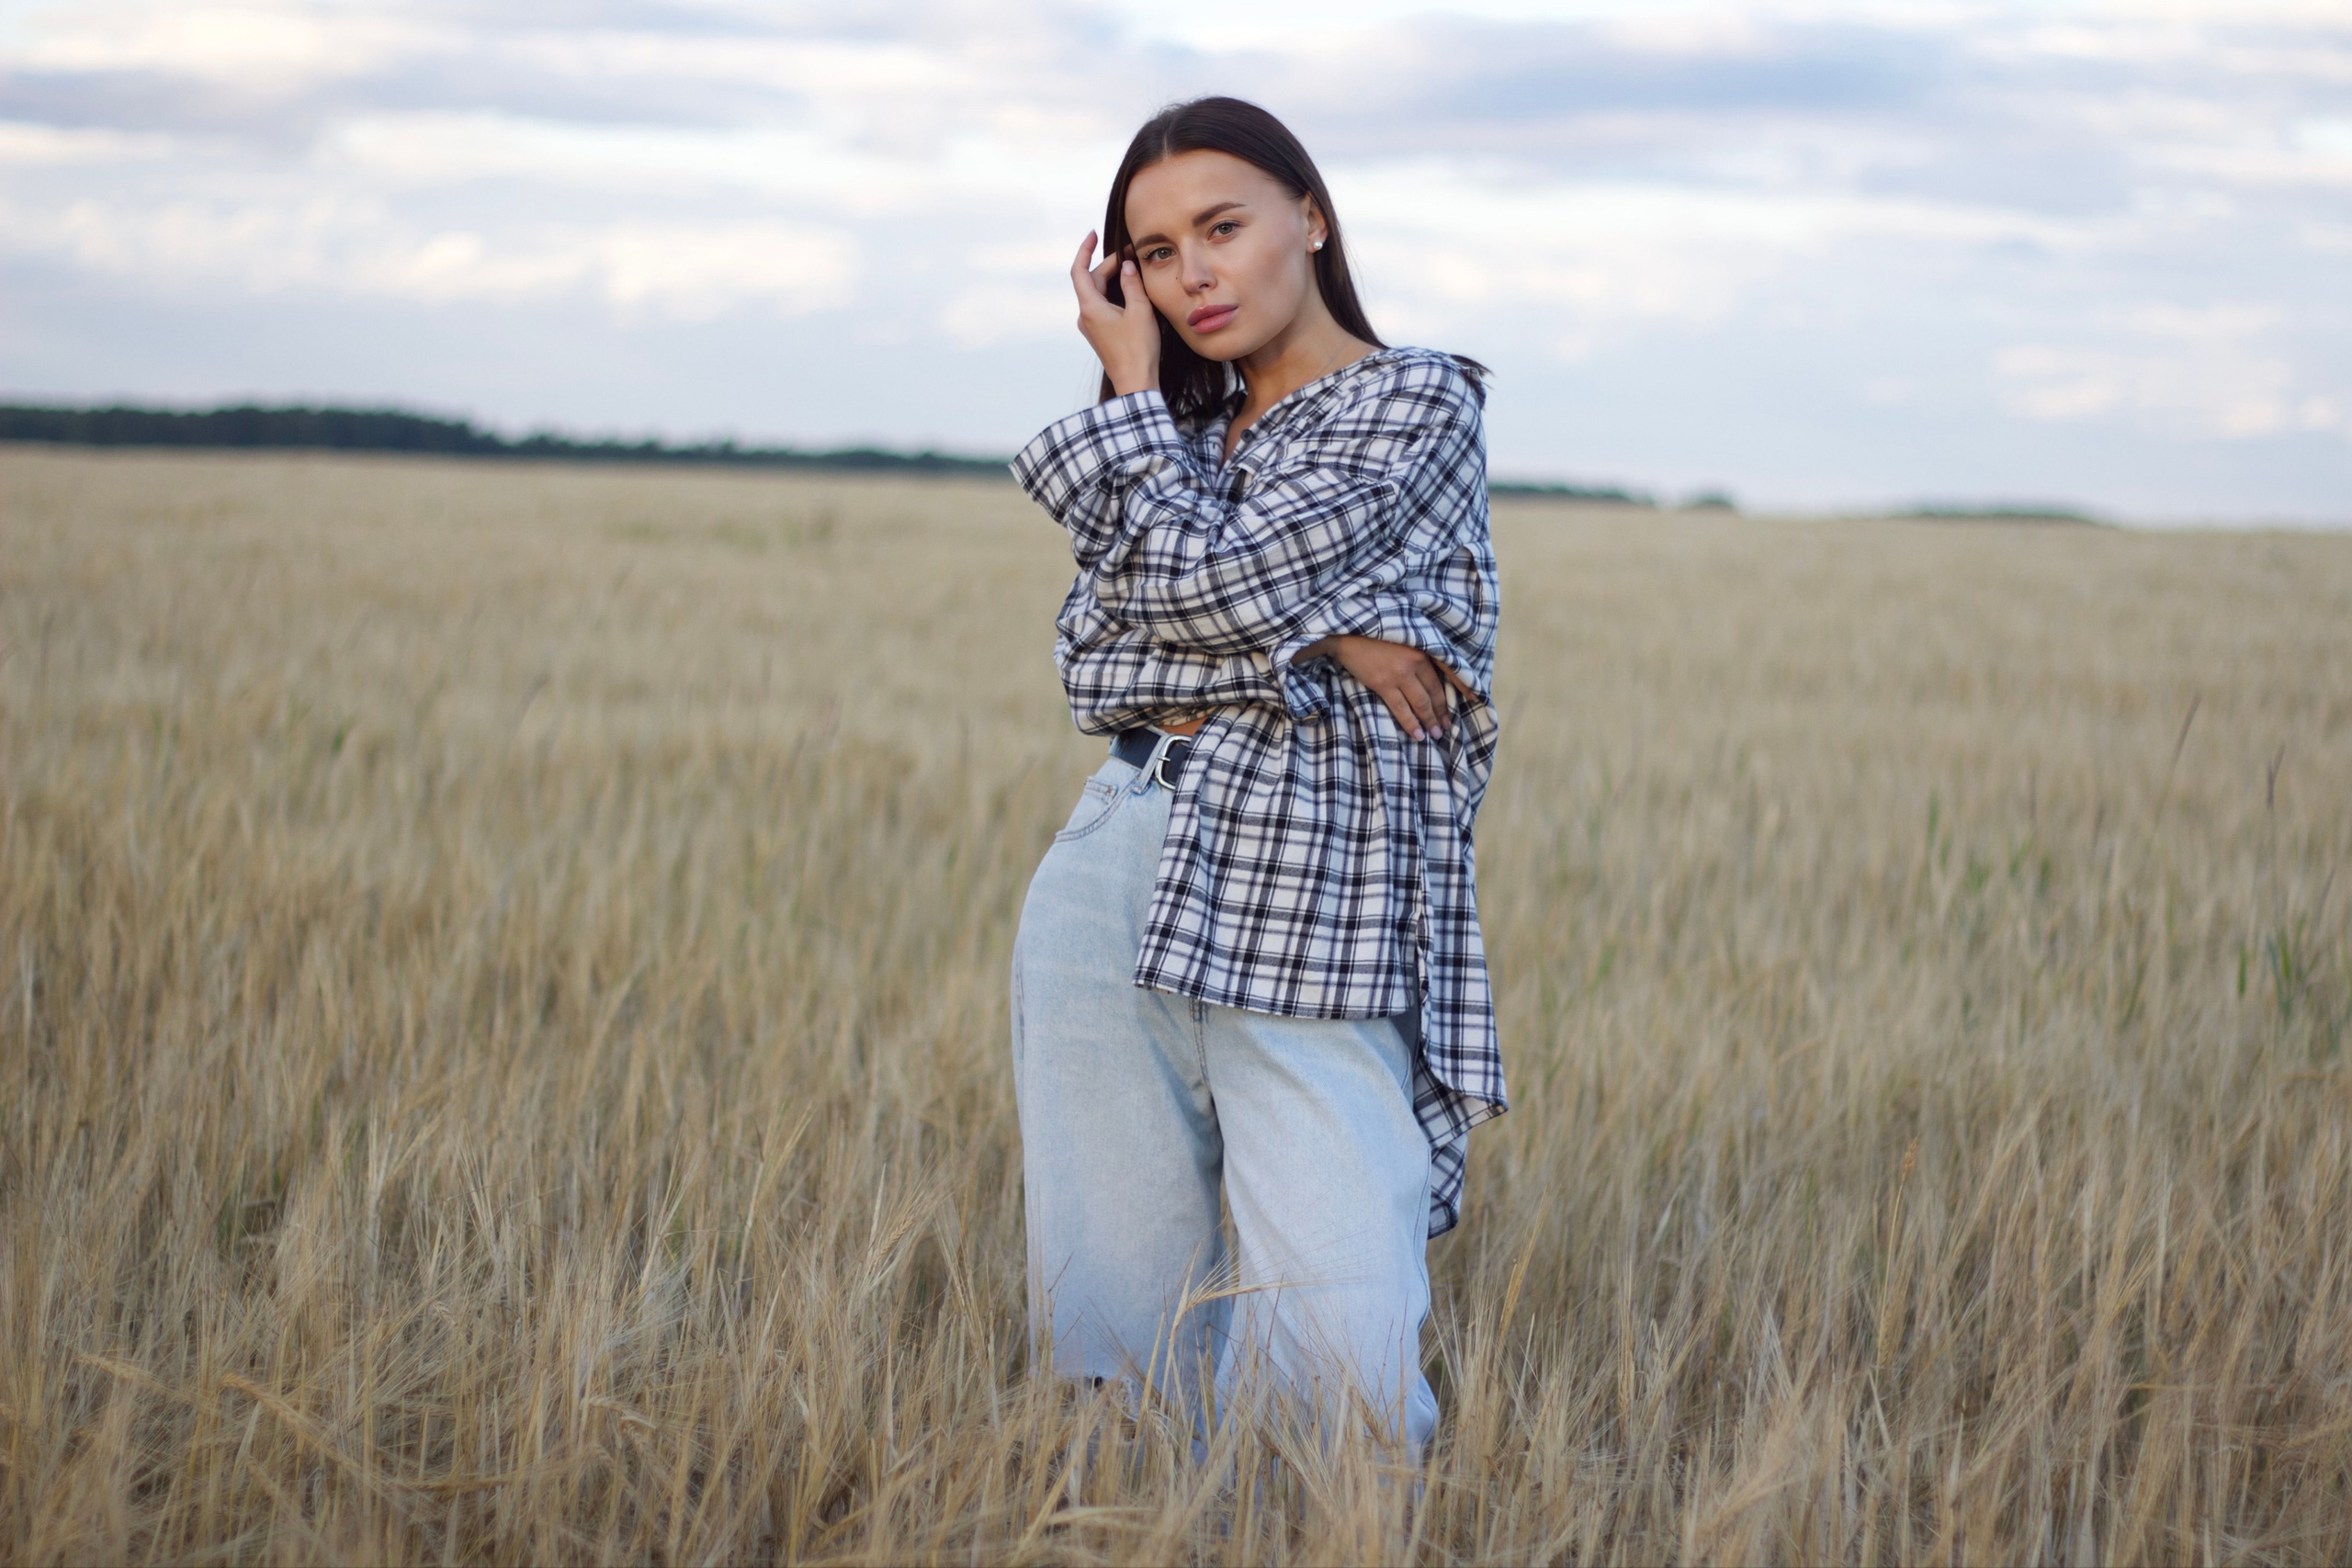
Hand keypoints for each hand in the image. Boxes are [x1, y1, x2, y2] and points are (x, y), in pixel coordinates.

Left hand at [1070, 230, 1160, 397]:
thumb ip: (1133, 285)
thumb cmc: (1138, 350)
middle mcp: (1085, 317)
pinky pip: (1102, 306)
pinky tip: (1130, 292)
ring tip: (1131, 269)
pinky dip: (1114, 294)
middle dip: (1109, 265)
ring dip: (1113, 279)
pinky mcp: (1100, 334)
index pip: (1079, 271)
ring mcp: (1091, 327)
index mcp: (1090, 308)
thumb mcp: (1140, 311)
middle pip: (1092, 281)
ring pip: (1098, 294)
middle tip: (1130, 254)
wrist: (1136, 383)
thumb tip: (1128, 267)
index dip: (1084, 250)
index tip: (1093, 234)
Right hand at [1302, 636, 1475, 741]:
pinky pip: (1401, 709)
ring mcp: (1400, 673)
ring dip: (1430, 721)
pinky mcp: (1383, 683)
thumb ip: (1416, 648)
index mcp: (1422, 646)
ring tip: (1434, 734)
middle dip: (1442, 711)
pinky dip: (1411, 724)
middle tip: (1446, 725)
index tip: (1475, 698)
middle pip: (1435, 692)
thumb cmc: (1373, 628)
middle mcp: (1415, 660)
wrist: (1345, 629)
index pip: (1449, 669)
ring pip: (1421, 703)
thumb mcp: (1402, 631)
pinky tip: (1417, 734)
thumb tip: (1427, 669)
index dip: (1462, 685)